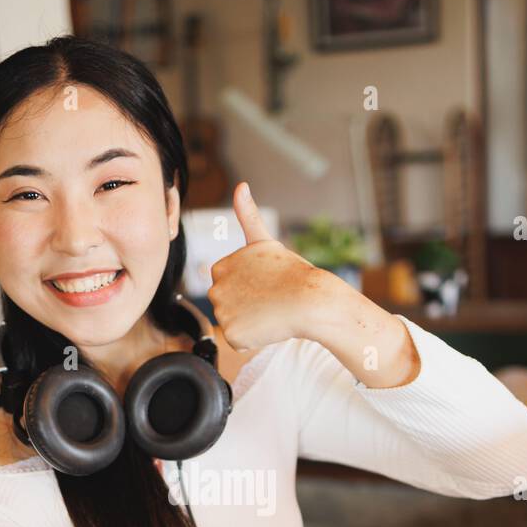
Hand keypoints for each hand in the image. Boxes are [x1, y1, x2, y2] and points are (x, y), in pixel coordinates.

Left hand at [208, 182, 341, 351]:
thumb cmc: (293, 273)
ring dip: (252, 323)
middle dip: (249, 308)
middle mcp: (216, 287)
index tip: (267, 286)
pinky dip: (253, 339)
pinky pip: (240, 341)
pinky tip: (268, 326)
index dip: (252, 291)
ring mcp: (222, 310)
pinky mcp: (230, 332)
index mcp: (221, 267)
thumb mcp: (265, 242)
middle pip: (230, 308)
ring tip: (271, 312)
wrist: (310, 299)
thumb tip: (240, 184)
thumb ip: (247, 216)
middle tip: (271, 300)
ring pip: (236, 324)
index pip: (232, 289)